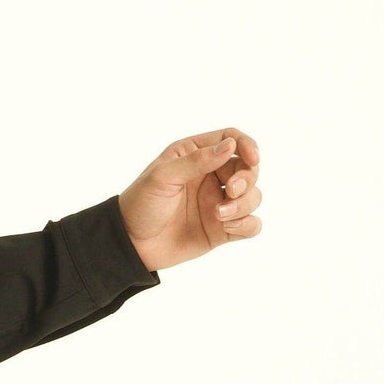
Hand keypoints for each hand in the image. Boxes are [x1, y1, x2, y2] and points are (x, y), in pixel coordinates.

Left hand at [118, 128, 261, 271]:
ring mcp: (218, 202)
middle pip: (247, 168)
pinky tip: (228, 227)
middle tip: (230, 191)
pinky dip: (247, 224)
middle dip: (247, 179)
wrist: (130, 244)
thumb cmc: (140, 204)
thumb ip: (196, 161)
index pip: (231, 139)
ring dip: (244, 204)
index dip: (247, 145)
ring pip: (253, 196)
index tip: (253, 159)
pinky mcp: (222, 229)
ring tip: (220, 215)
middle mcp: (210, 176)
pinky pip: (251, 224)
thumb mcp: (162, 177)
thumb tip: (230, 145)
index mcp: (195, 155)